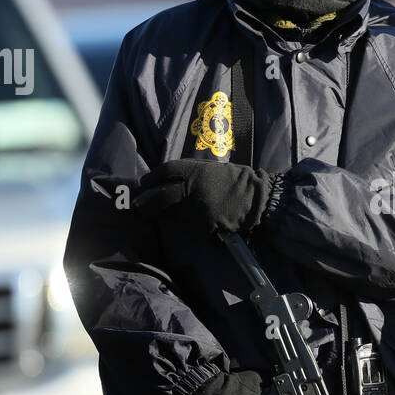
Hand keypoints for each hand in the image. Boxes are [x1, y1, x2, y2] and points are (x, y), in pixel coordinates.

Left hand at [132, 160, 277, 235]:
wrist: (257, 198)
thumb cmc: (234, 181)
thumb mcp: (211, 169)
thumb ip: (190, 173)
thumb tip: (165, 181)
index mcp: (196, 170)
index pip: (164, 171)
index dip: (151, 178)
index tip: (144, 183)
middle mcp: (193, 187)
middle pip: (161, 195)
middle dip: (146, 201)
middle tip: (137, 205)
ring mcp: (198, 207)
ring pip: (173, 213)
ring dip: (166, 214)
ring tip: (166, 213)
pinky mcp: (204, 224)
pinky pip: (189, 226)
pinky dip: (187, 225)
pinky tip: (192, 222)